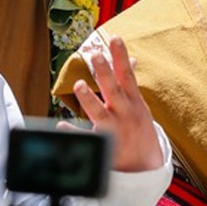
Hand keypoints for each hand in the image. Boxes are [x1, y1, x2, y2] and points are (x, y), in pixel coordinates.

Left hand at [64, 33, 164, 172]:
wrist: (145, 167)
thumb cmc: (139, 130)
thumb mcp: (139, 106)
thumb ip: (130, 84)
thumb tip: (132, 59)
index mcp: (134, 102)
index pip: (127, 75)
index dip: (121, 57)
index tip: (114, 38)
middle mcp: (125, 114)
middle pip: (114, 90)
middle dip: (105, 73)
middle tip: (95, 55)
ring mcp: (115, 131)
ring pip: (101, 113)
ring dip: (90, 99)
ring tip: (79, 84)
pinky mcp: (104, 147)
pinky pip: (86, 140)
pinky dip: (74, 133)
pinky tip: (61, 124)